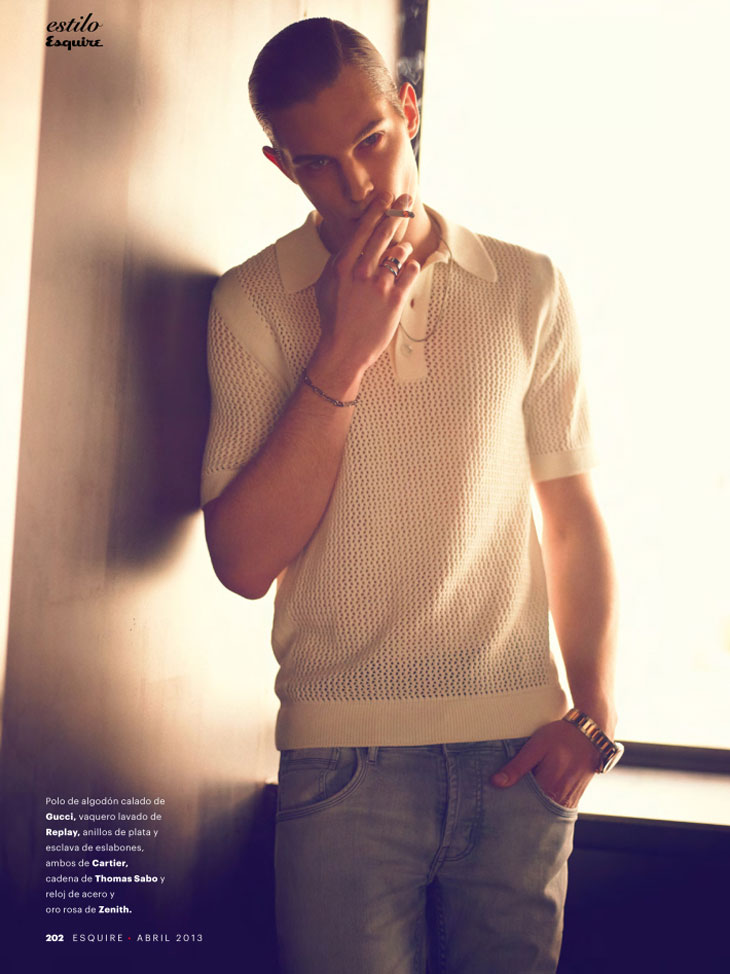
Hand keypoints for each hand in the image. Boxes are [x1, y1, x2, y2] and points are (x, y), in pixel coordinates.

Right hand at [312, 192, 420, 386]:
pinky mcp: (395, 299)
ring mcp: (380, 285)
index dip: (377, 209)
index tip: (386, 195)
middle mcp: (361, 271)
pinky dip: (412, 266)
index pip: (363, 229)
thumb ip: (338, 260)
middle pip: (384, 233)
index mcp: (342, 265)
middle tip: (406, 198)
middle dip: (397, 211)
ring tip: (402, 249)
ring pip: (400, 251)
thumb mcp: (326, 284)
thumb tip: (350, 239)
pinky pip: (411, 271)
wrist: (344, 349)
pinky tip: (409, 266)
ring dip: (403, 247)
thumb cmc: (333, 317)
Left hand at [491, 720, 599, 808]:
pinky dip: (544, 804)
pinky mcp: (574, 797)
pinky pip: (555, 806)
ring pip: (544, 811)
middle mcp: (560, 798)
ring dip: (531, 807)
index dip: (508, 804)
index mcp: (548, 787)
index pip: (522, 805)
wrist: (591, 734)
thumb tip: (496, 782)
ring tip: (516, 801)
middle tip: (503, 803)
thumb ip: (517, 766)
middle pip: (533, 811)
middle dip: (518, 809)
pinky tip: (534, 797)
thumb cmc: (563, 736)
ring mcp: (568, 800)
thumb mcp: (536, 746)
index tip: (496, 802)